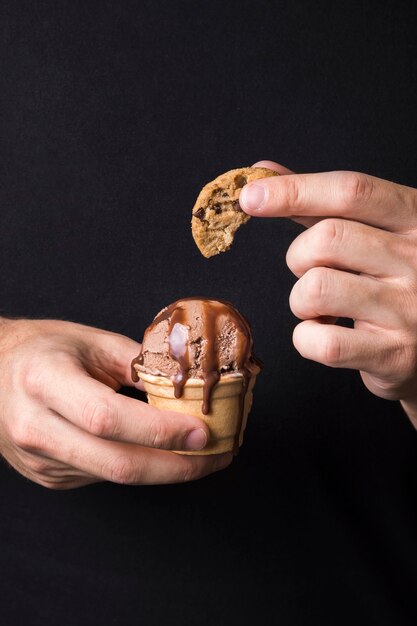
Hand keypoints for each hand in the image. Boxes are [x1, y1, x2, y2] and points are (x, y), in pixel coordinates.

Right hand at [0, 319, 230, 488]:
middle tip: (217, 455)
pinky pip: (103, 476)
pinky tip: (161, 453)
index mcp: (44, 381)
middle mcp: (36, 426)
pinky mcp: (48, 476)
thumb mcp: (91, 341)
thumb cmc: (44, 350)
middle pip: (116, 463)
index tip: (202, 430)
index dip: (160, 430)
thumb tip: (188, 384)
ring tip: (202, 454)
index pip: (108, 417)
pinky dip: (140, 467)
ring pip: (114, 476)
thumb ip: (139, 363)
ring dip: (165, 469)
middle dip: (177, 466)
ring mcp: (40, 459)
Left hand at [240, 160, 416, 427]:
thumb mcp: (374, 232)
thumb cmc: (394, 280)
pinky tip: (324, 334)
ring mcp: (409, 309)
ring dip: (300, 300)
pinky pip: (322, 342)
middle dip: (298, 256)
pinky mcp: (394, 354)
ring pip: (316, 289)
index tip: (250, 196)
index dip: (294, 190)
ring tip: (322, 307)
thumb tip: (263, 171)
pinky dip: (305, 339)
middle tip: (311, 270)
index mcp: (415, 217)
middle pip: (327, 238)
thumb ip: (321, 203)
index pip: (351, 191)